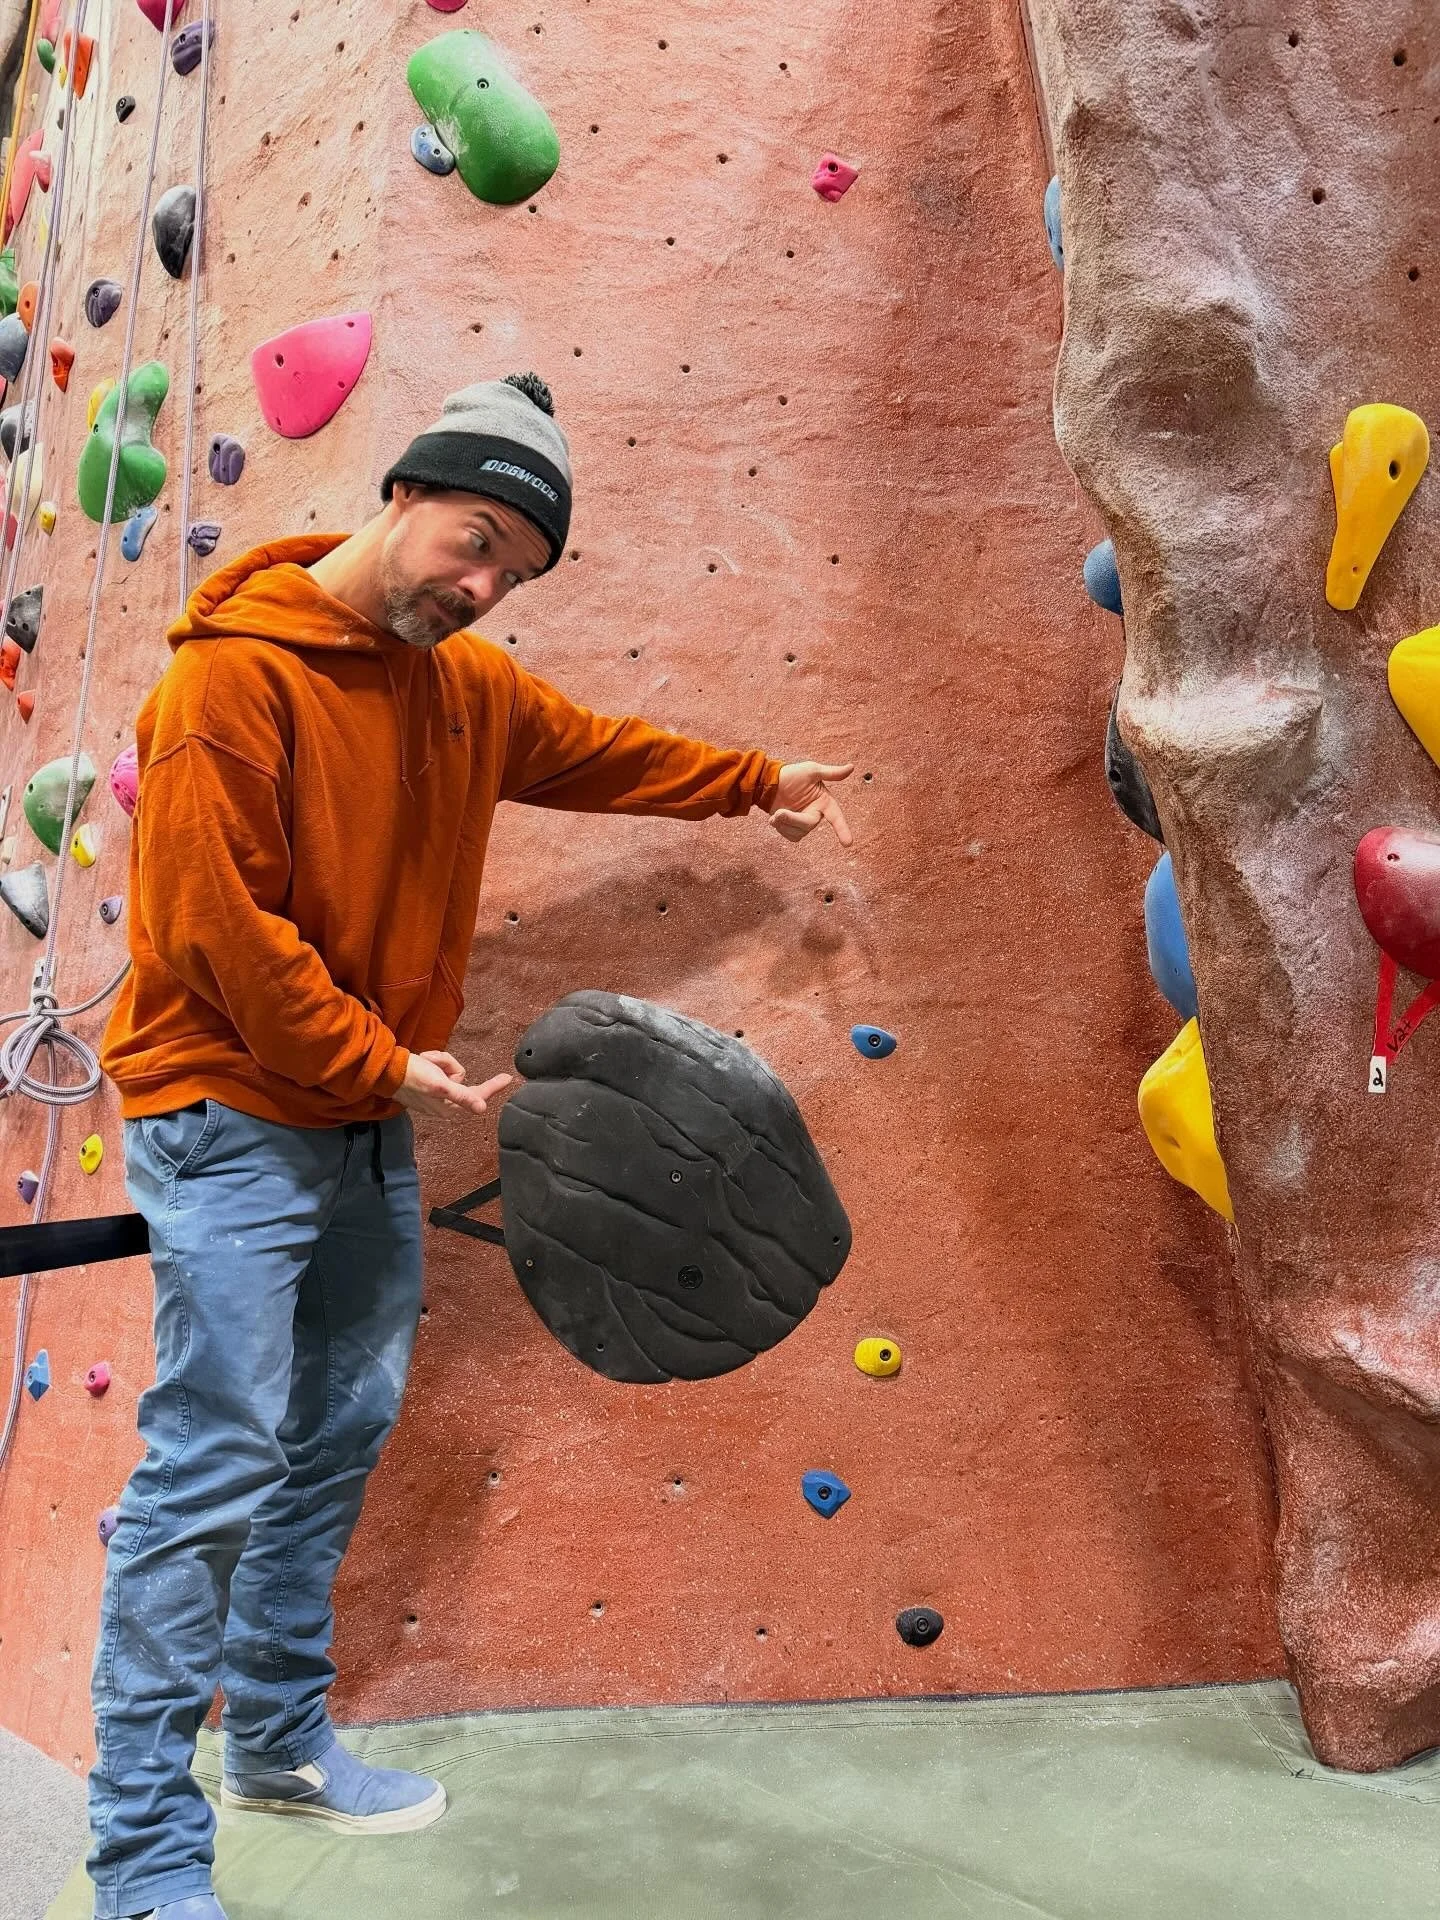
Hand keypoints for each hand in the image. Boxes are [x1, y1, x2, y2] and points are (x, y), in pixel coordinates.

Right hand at [392, 1049, 512, 1118]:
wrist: (387, 1070)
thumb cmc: (414, 1077)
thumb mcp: (440, 1085)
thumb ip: (462, 1096)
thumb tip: (482, 1109)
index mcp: (450, 1106)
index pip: (478, 1096)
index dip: (493, 1087)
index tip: (508, 1077)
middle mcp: (446, 1102)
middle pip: (462, 1078)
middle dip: (448, 1065)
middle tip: (432, 1060)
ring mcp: (437, 1094)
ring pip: (451, 1071)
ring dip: (440, 1062)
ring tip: (424, 1061)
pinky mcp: (428, 1085)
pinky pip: (440, 1070)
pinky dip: (433, 1063)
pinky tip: (421, 1062)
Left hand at [765, 761, 854, 845]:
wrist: (770, 783)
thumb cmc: (792, 774)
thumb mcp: (812, 770)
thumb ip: (831, 773)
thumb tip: (851, 767)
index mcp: (824, 802)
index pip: (836, 817)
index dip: (842, 829)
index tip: (848, 843)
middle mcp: (816, 814)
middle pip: (809, 824)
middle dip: (793, 819)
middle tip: (779, 813)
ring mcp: (804, 823)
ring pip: (798, 833)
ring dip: (784, 823)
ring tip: (777, 812)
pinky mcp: (793, 829)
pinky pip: (790, 837)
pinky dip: (781, 828)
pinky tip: (776, 818)